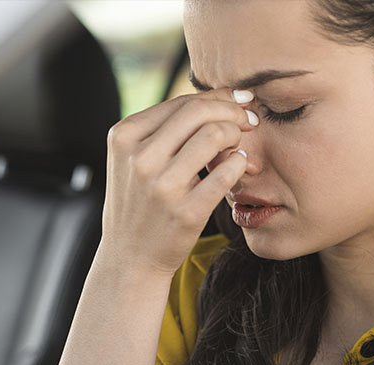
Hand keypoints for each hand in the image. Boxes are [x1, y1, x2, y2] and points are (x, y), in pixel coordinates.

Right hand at [99, 88, 255, 276]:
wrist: (130, 258)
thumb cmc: (140, 202)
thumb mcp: (134, 160)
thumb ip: (164, 129)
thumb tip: (221, 98)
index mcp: (124, 137)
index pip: (182, 102)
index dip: (218, 98)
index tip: (239, 102)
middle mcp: (139, 158)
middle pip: (200, 111)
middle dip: (233, 111)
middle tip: (249, 121)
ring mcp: (161, 186)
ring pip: (215, 135)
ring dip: (237, 136)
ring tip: (240, 147)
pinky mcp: (185, 211)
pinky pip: (226, 172)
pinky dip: (239, 163)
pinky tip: (239, 166)